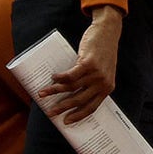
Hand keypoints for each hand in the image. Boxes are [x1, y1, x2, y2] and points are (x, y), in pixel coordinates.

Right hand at [39, 6, 121, 124]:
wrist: (108, 32)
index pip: (91, 107)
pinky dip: (60, 78)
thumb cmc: (104, 52)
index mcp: (107, 88)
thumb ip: (92, 82)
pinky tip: (53, 77)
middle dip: (62, 107)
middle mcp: (102, 83)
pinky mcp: (88, 63)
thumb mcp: (103, 70)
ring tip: (43, 93)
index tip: (66, 122)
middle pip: (79, 100)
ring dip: (55, 91)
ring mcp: (96, 73)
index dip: (78, 115)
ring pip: (71, 87)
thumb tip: (69, 93)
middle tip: (50, 113)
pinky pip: (70, 75)